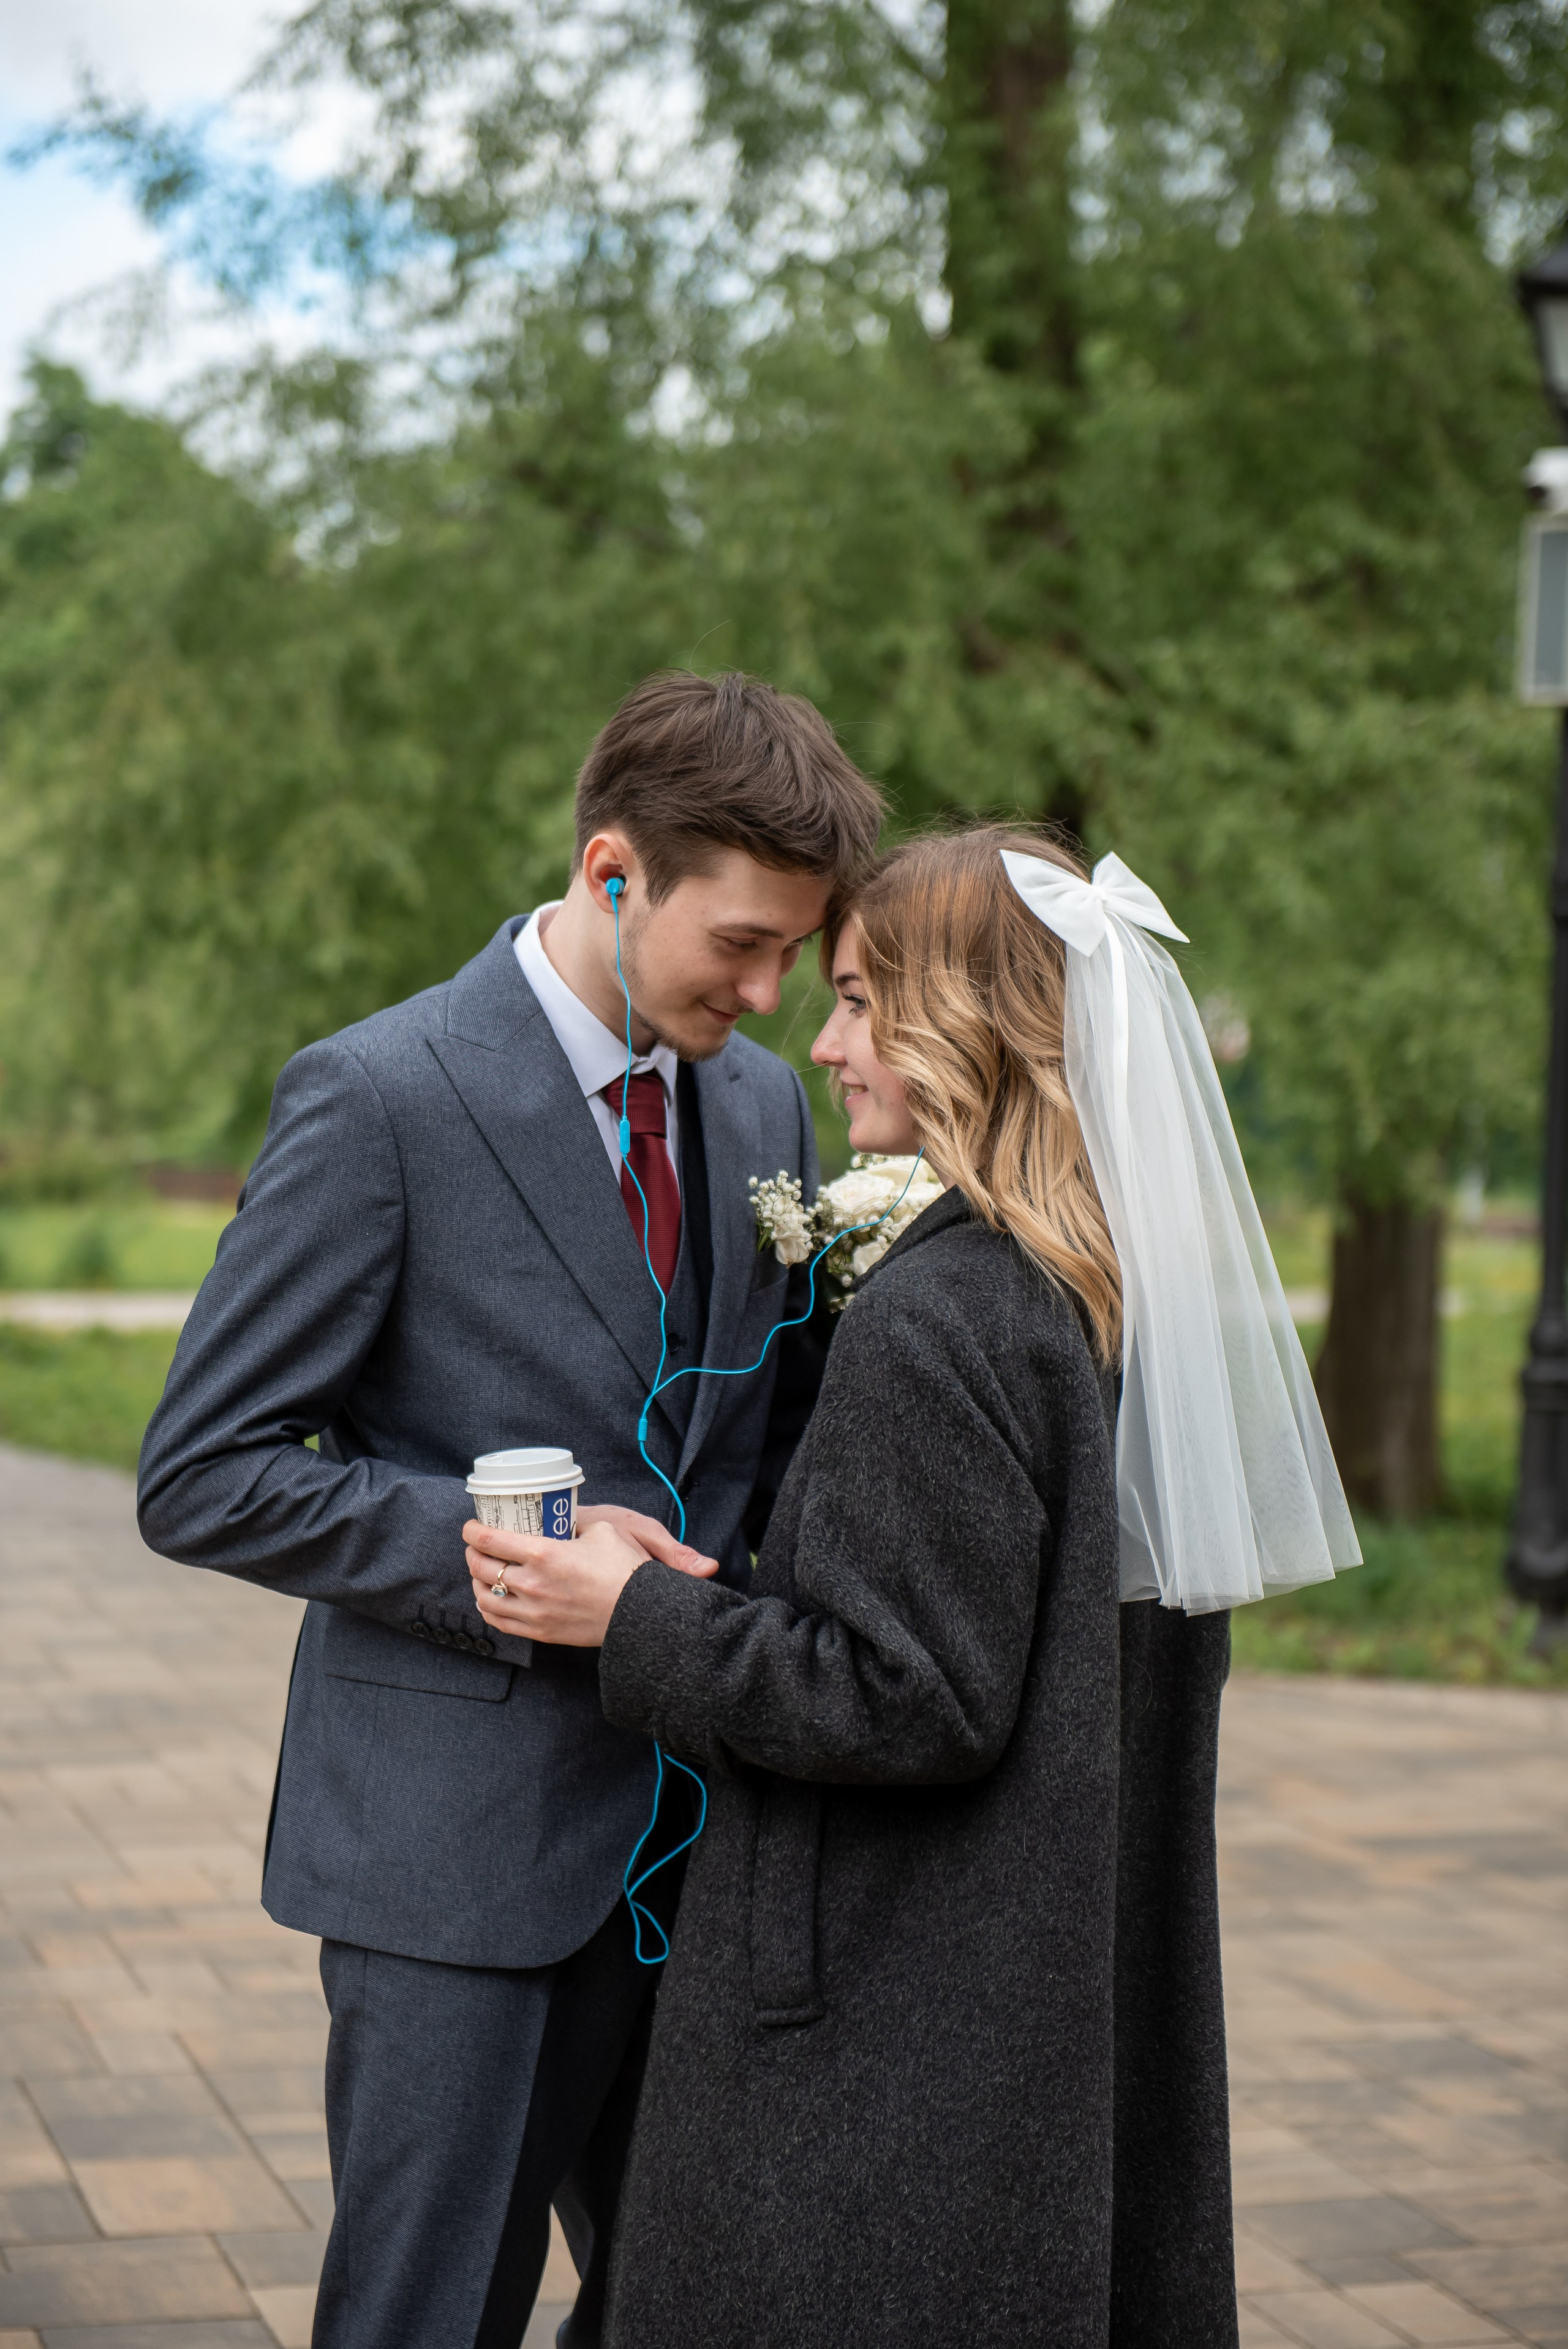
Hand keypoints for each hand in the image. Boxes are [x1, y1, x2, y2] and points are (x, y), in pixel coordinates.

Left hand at [465, 1516, 719, 1647]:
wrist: (640, 1612)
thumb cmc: (624, 1570)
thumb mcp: (601, 1531)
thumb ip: (575, 1526)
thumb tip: (565, 1522)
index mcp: (543, 1554)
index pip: (490, 1540)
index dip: (473, 1531)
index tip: (472, 1527)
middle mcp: (532, 1584)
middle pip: (481, 1568)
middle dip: (472, 1554)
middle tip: (476, 1547)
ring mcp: (534, 1612)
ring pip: (486, 1598)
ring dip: (478, 1583)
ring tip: (482, 1574)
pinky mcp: (541, 1631)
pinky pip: (501, 1623)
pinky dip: (489, 1610)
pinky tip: (492, 1601)